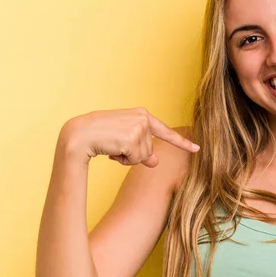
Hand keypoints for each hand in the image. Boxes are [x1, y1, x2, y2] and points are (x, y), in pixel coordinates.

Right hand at [59, 107, 199, 167]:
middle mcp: (143, 118)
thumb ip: (142, 149)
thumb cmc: (98, 137)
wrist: (78, 135)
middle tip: (115, 146)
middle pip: (150, 150)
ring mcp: (139, 127)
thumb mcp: (123, 142)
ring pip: (143, 156)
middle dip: (134, 155)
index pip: (165, 131)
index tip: (197, 149)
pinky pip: (135, 159)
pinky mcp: (133, 137)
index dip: (181, 142)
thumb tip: (155, 162)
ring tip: (111, 146)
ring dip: (126, 157)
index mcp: (141, 115)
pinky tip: (110, 149)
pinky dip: (123, 159)